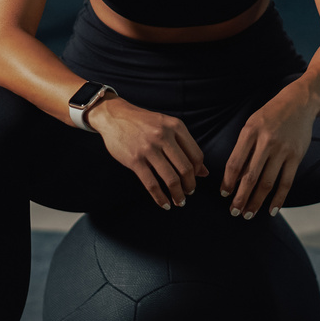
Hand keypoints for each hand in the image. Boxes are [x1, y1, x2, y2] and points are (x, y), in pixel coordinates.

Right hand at [88, 97, 207, 209]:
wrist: (114, 116)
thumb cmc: (144, 123)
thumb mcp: (167, 126)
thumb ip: (185, 146)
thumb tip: (204, 172)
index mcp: (175, 126)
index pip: (196, 155)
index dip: (198, 171)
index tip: (195, 178)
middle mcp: (163, 136)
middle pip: (186, 169)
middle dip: (190, 186)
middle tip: (189, 193)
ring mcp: (149, 149)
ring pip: (171, 179)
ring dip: (178, 195)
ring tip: (179, 201)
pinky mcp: (135, 160)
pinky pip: (152, 184)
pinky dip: (160, 198)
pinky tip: (164, 204)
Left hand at [222, 86, 317, 219]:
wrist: (299, 103)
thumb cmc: (270, 115)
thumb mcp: (252, 124)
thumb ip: (243, 148)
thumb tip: (233, 177)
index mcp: (250, 132)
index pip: (235, 163)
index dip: (228, 182)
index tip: (224, 194)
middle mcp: (266, 141)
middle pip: (250, 176)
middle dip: (240, 198)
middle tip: (234, 212)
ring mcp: (283, 150)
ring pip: (267, 182)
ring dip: (257, 201)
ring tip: (249, 214)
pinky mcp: (296, 156)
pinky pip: (286, 182)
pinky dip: (278, 198)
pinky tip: (271, 210)